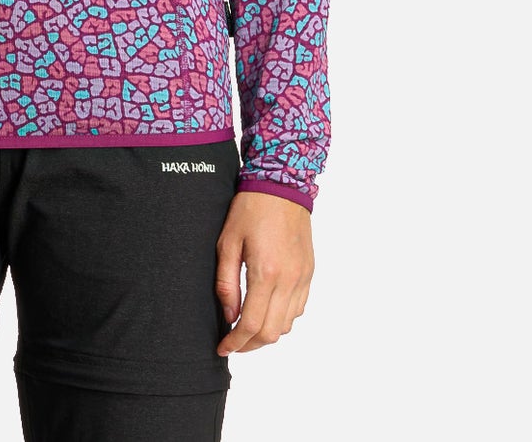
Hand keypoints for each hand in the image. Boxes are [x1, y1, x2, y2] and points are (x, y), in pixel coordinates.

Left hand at [214, 191, 313, 355]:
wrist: (281, 185)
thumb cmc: (250, 209)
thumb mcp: (227, 242)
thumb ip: (226, 282)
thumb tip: (228, 315)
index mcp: (266, 272)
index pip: (252, 324)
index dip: (236, 342)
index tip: (223, 347)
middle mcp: (289, 280)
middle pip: (272, 332)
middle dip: (250, 345)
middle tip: (232, 343)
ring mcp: (302, 277)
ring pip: (287, 324)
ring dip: (267, 333)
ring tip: (247, 329)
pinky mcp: (309, 272)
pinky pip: (299, 308)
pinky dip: (282, 319)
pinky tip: (267, 311)